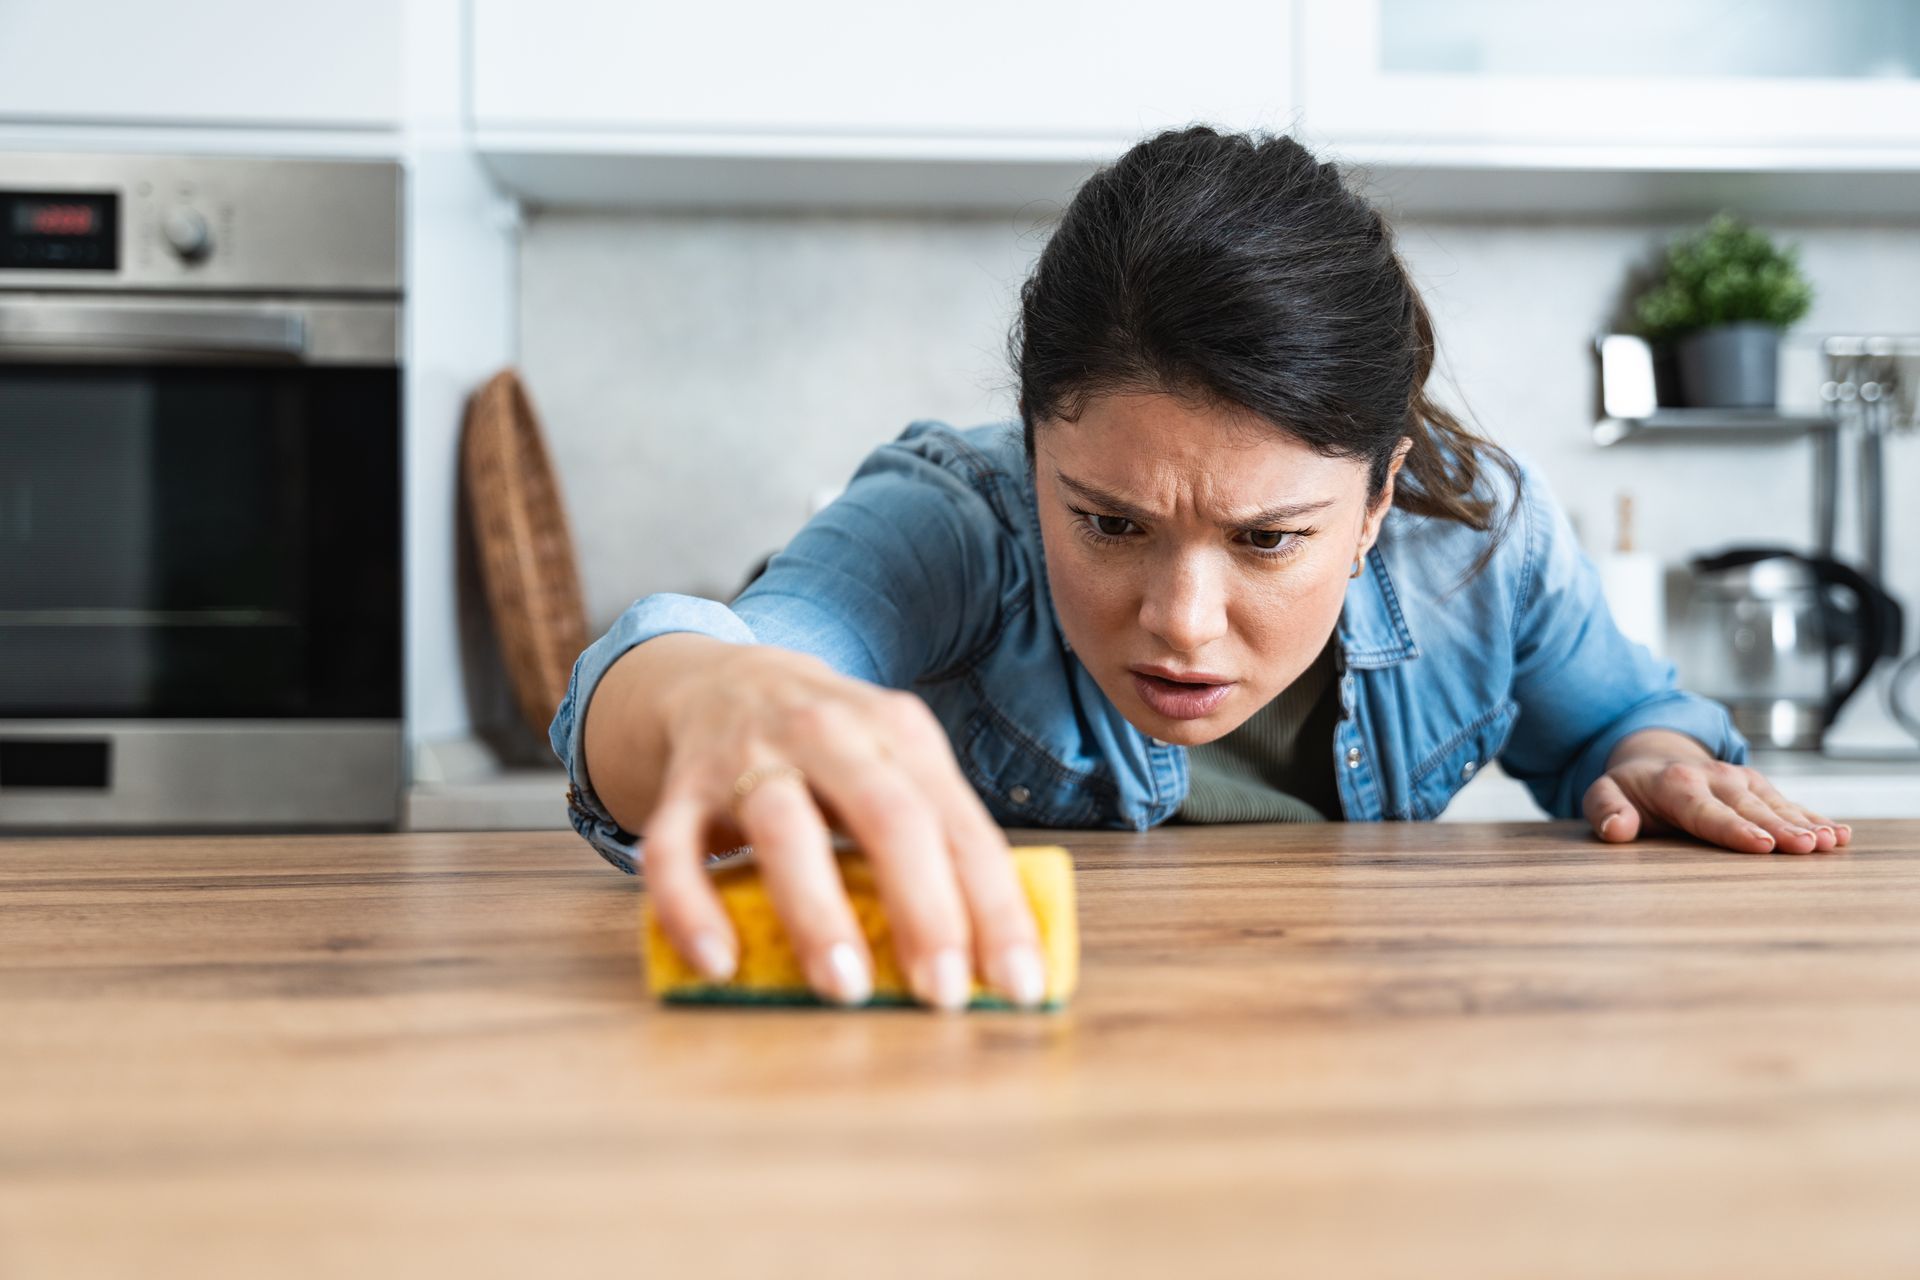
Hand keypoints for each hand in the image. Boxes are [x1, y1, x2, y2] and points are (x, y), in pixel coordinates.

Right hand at [640, 643, 1045, 1010]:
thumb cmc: (836, 750)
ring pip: (784, 829)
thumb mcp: (897, 765)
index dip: (995, 907)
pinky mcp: (681, 788)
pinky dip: (692, 908)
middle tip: (943, 993)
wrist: (725, 682)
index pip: (961, 826)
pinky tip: (719, 963)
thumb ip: (940, 839)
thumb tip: (1001, 951)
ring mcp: (748, 757)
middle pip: (887, 816)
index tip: (1018, 983)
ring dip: (817, 912)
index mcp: (899, 733)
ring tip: (846, 988)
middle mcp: (828, 734)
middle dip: (923, 908)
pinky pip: (674, 850)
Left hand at [1582, 729, 1851, 853]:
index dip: (1734, 829)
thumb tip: (1615, 828)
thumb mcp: (1603, 793)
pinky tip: (1840, 834)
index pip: (1706, 811)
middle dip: (1780, 827)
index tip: (1762, 846)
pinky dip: (1814, 817)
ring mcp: (1741, 781)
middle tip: (1808, 847)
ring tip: (1831, 841)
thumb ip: (1605, 809)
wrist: (1653, 758)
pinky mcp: (1759, 787)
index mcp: (1676, 784)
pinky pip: (1790, 804)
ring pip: (1776, 804)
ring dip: (1805, 822)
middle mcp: (1715, 778)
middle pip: (1750, 809)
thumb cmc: (1629, 789)